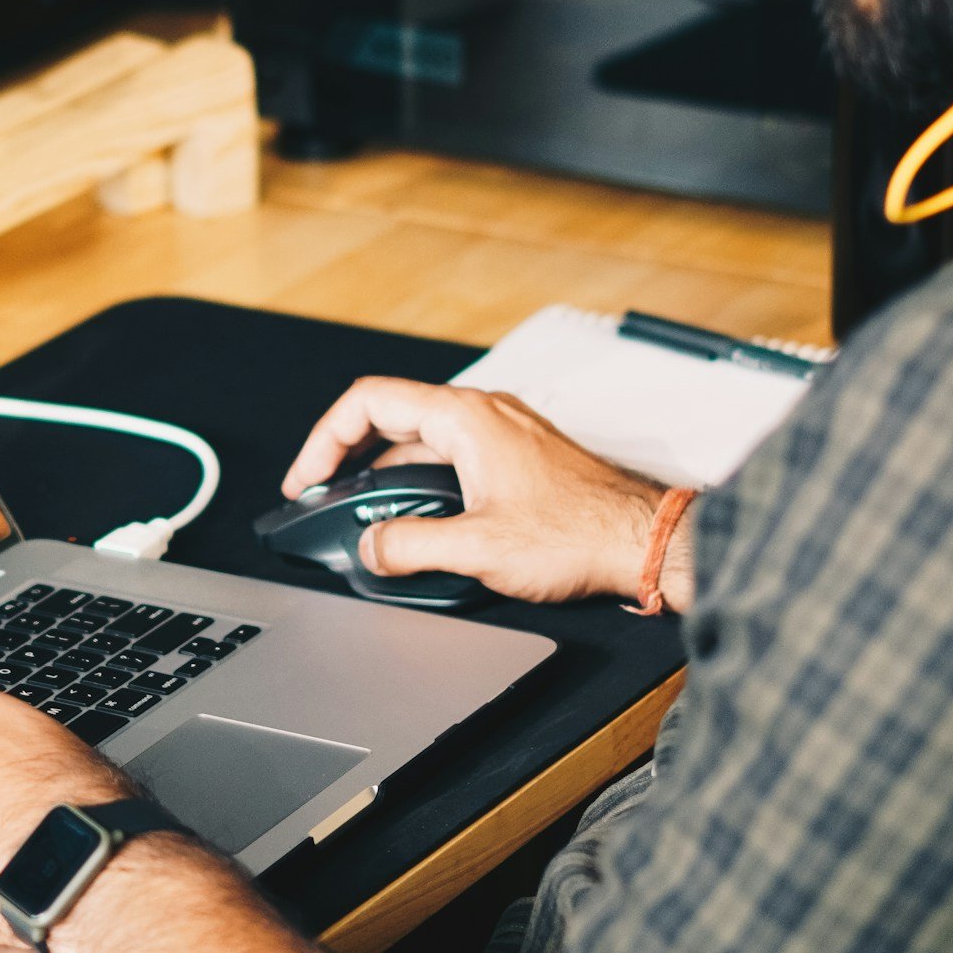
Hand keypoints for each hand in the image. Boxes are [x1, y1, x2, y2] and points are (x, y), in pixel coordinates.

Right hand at [282, 375, 672, 605]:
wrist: (644, 541)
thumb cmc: (580, 533)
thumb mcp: (478, 548)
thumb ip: (409, 546)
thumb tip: (371, 547)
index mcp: (466, 417)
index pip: (369, 403)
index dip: (324, 441)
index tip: (307, 479)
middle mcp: (484, 414)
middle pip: (392, 418)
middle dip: (348, 457)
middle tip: (322, 495)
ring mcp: (503, 433)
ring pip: (423, 441)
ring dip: (387, 476)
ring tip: (366, 516)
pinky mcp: (518, 458)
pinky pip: (452, 457)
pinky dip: (421, 483)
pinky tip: (418, 520)